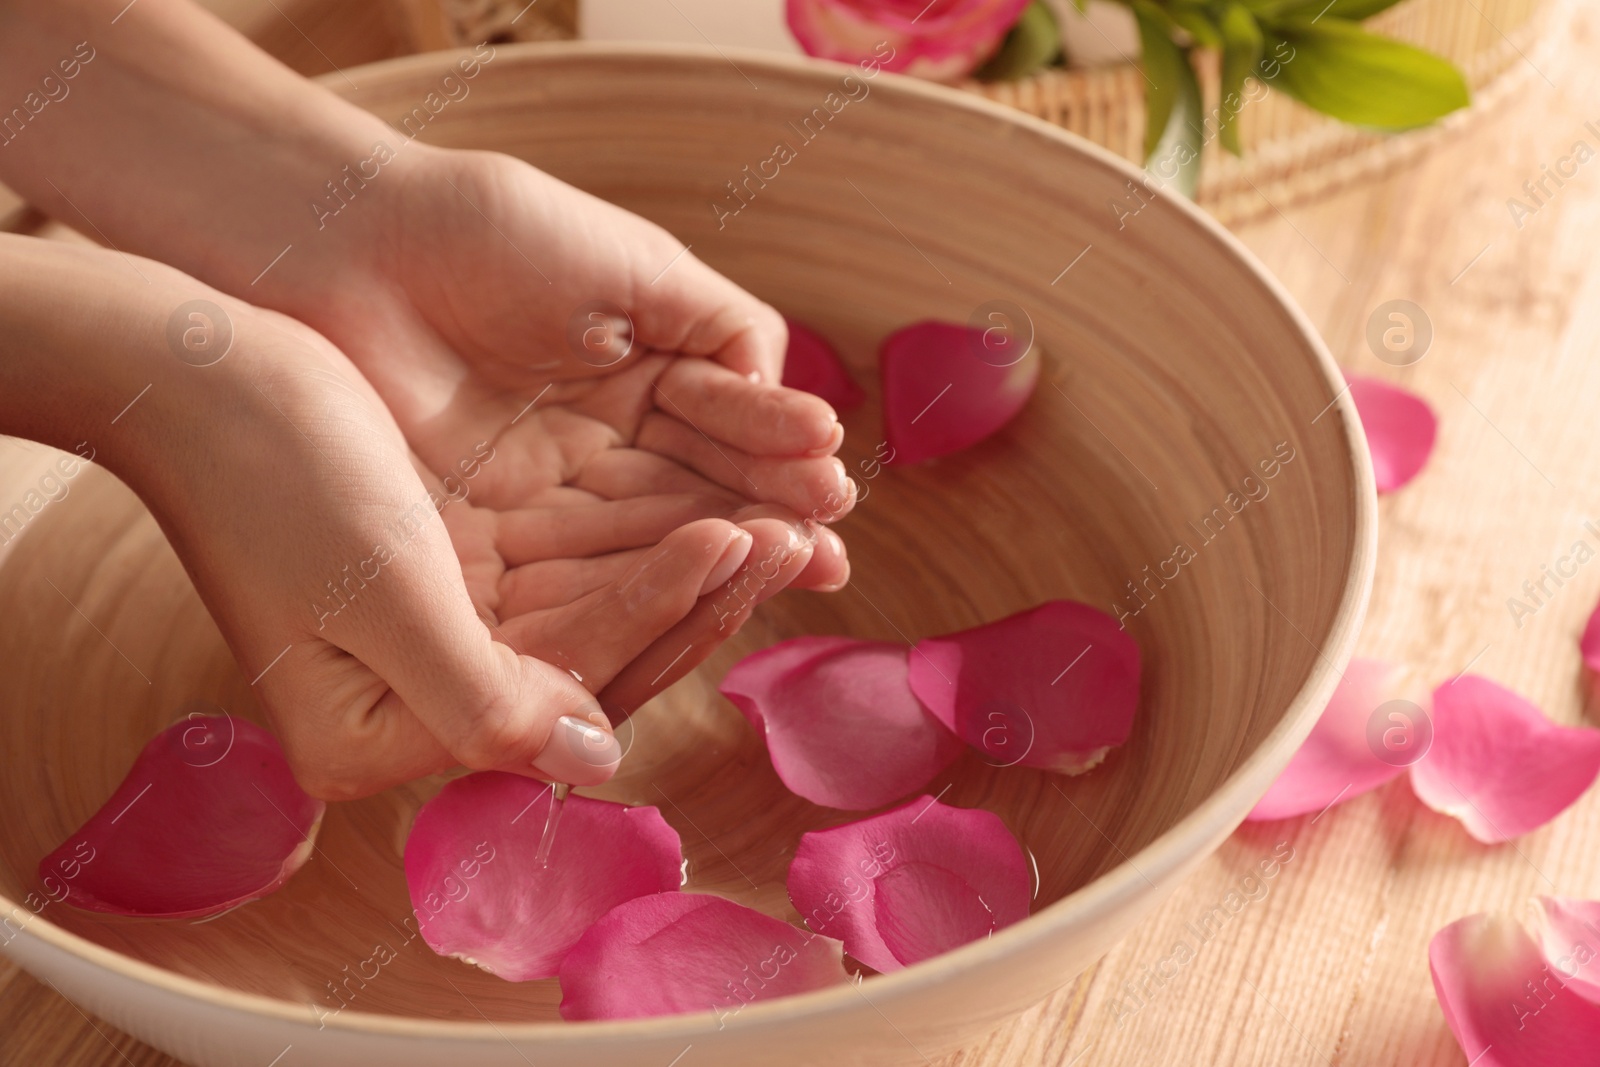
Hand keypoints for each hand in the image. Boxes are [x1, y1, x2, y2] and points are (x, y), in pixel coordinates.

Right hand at [0, 238, 804, 798]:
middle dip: (699, 599)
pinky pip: (577, 575)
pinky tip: (716, 507)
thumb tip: (595, 758)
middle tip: (795, 535)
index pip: (563, 693)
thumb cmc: (273, 477)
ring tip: (779, 517)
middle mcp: (420, 706)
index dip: (658, 617)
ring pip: (599, 617)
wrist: (201, 375)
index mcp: (383, 737)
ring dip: (689, 569)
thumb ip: (484, 699)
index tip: (740, 539)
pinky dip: (645, 542)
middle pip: (594, 664)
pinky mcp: (462, 584)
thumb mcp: (380, 592)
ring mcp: (445, 643)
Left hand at [264, 145, 856, 710]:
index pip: (722, 430)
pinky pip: (581, 575)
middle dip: (767, 517)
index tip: (835, 483)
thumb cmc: (493, 235)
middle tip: (828, 542)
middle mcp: (598, 445)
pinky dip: (645, 581)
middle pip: (696, 496)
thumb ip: (724, 328)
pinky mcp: (488, 547)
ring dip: (724, 555)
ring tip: (795, 561)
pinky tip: (705, 583)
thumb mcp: (635, 266)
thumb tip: (790, 400)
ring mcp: (545, 499)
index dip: (778, 456)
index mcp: (639, 374)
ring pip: (650, 540)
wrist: (353, 248)